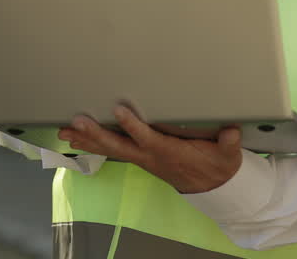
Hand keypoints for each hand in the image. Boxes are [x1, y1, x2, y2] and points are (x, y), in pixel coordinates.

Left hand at [57, 105, 242, 193]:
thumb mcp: (227, 155)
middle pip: (119, 146)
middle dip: (96, 133)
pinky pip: (111, 150)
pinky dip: (91, 143)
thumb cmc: (217, 164)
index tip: (119, 109)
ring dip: (87, 139)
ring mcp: (141, 158)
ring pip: (110, 148)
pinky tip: (75, 137)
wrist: (211, 185)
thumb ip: (227, 143)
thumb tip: (231, 131)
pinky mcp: (137, 157)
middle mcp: (150, 156)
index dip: (133, 126)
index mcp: (169, 152)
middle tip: (77, 121)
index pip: (148, 138)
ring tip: (64, 129)